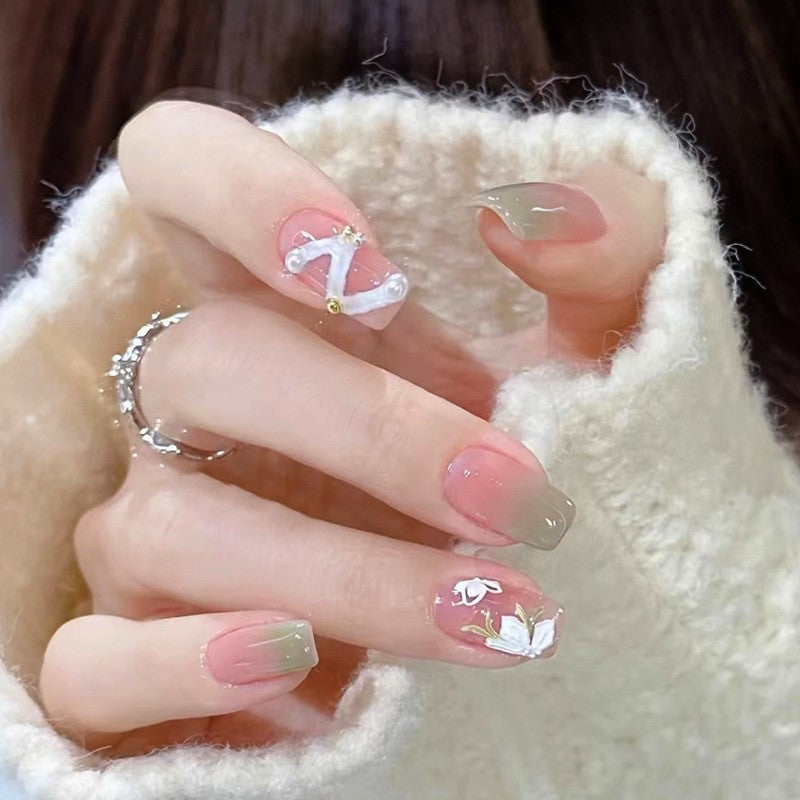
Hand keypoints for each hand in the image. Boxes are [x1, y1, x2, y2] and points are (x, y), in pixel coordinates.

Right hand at [39, 101, 663, 755]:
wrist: (489, 618)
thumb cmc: (526, 466)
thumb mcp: (592, 352)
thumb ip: (604, 256)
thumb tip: (536, 213)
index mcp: (280, 307)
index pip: (182, 176)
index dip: (245, 197)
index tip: (378, 278)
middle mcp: (195, 407)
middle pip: (209, 363)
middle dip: (367, 428)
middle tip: (513, 494)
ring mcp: (152, 527)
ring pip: (176, 527)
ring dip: (342, 574)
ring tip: (490, 615)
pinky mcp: (136, 652)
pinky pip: (98, 663)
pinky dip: (190, 666)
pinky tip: (301, 672)